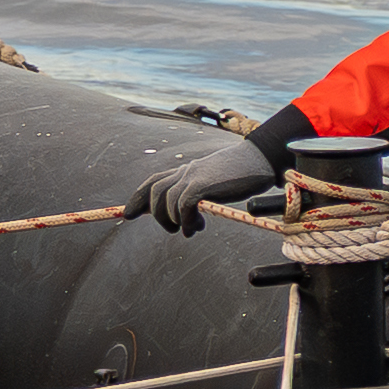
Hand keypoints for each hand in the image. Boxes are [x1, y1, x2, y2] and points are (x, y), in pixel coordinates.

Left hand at [134, 135, 277, 234]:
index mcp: (186, 171)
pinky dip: (185, 220)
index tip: (128, 214)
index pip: (154, 181)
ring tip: (188, 230)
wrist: (260, 158)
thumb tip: (192, 216)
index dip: (138, 198)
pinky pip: (183, 205)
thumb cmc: (242, 173)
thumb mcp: (215, 183)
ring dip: (173, 220)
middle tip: (171, 229)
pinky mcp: (203, 184)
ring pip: (166, 200)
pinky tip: (195, 228)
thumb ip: (200, 194)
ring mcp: (193, 176)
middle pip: (154, 191)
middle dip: (154, 213)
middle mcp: (185, 171)